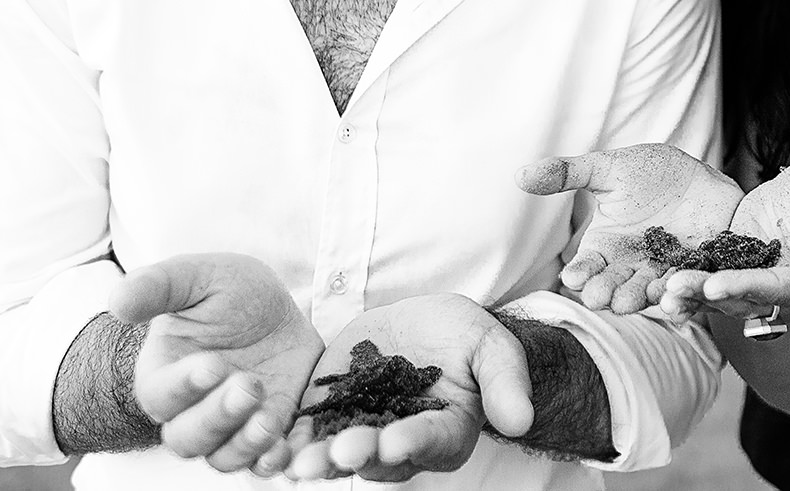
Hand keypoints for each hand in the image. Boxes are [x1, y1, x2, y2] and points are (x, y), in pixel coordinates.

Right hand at [108, 253, 322, 476]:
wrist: (275, 310)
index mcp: (165, 374)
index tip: (213, 365)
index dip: (184, 386)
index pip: (161, 395)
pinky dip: (274, 461)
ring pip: (223, 457)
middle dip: (218, 417)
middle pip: (188, 438)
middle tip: (249, 385)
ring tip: (268, 420)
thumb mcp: (199, 276)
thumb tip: (118, 301)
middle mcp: (191, 410)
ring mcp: (230, 427)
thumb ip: (158, 286)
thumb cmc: (228, 292)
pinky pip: (264, 462)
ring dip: (245, 445)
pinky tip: (287, 449)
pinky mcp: (266, 433)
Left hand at [284, 294, 533, 482]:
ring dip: (317, 461)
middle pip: (379, 458)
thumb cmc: (465, 339)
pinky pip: (308, 434)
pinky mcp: (329, 413)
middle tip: (341, 451)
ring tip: (296, 462)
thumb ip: (505, 381)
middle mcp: (401, 443)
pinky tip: (268, 443)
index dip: (413, 441)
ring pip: (338, 454)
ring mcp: (362, 429)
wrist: (427, 328)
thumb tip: (521, 419)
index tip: (396, 440)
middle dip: (358, 455)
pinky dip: (289, 442)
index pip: (430, 441)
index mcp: (445, 432)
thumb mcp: (490, 347)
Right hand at [517, 143, 742, 312]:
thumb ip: (568, 173)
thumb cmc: (653, 174)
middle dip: (605, 293)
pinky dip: (681, 298)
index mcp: (604, 246)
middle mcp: (628, 266)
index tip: (573, 276)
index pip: (586, 266)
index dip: (580, 273)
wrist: (705, 180)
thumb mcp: (610, 170)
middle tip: (600, 298)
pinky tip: (676, 297)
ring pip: (646, 293)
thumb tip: (520, 175)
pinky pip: (685, 291)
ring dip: (638, 299)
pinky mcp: (693, 275)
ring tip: (631, 300)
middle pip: (612, 287)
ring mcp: (661, 273)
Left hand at [660, 158, 789, 324]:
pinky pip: (706, 284)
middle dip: (706, 295)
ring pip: (720, 298)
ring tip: (660, 294)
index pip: (776, 288)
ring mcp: (755, 287)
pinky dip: (685, 287)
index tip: (715, 285)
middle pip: (742, 300)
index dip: (746, 288)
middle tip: (673, 289)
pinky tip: (656, 288)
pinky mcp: (732, 274)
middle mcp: (782, 296)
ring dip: (690, 297)